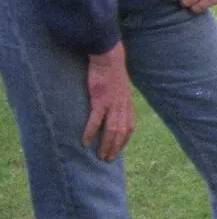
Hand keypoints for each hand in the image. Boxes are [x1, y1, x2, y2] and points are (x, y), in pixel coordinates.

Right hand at [83, 43, 133, 161]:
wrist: (109, 58)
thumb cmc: (112, 73)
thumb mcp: (120, 89)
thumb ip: (119, 101)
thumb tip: (114, 109)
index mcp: (127, 105)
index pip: (129, 128)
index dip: (124, 141)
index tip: (118, 150)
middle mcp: (122, 107)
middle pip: (121, 133)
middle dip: (115, 148)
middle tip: (107, 159)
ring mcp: (112, 104)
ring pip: (111, 130)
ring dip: (105, 144)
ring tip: (99, 155)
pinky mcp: (100, 100)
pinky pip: (95, 120)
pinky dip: (90, 132)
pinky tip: (85, 142)